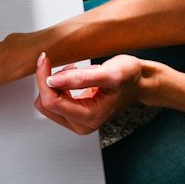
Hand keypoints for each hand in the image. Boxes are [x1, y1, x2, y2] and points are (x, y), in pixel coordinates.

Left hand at [32, 52, 146, 134]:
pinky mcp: (73, 115)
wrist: (140, 83)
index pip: (51, 101)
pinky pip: (53, 100)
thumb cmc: (131, 78)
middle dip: (50, 81)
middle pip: (45, 103)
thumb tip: (52, 81)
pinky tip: (74, 76)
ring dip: (54, 83)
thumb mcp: (110, 73)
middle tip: (69, 65)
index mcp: (90, 117)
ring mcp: (76, 121)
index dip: (43, 79)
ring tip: (76, 71)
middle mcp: (81, 124)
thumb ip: (81, 78)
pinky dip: (58, 85)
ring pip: (46, 102)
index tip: (44, 59)